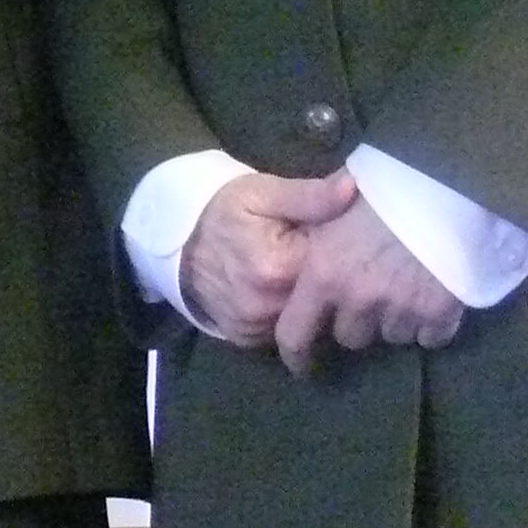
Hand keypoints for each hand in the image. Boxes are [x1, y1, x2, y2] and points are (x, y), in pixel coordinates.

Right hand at [178, 170, 357, 348]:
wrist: (175, 236)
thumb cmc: (224, 208)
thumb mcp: (264, 192)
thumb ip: (310, 196)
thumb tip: (353, 189)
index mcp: (279, 268)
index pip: (336, 271)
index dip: (345, 255)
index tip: (341, 241)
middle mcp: (267, 306)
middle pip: (323, 302)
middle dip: (329, 283)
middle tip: (322, 258)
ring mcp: (254, 327)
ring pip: (305, 322)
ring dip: (309, 303)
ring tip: (299, 275)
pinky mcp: (244, 338)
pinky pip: (281, 332)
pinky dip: (286, 315)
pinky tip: (280, 292)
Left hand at [271, 191, 466, 375]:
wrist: (450, 186)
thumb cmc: (389, 184)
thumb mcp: (340, 196)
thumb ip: (323, 222)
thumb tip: (309, 224)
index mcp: (323, 271)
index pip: (294, 332)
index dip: (296, 354)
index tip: (301, 365)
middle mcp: (357, 299)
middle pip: (350, 337)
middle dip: (358, 321)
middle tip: (372, 293)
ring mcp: (400, 310)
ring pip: (392, 337)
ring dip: (395, 320)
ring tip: (407, 284)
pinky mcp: (439, 316)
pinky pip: (430, 338)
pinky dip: (431, 324)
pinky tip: (434, 295)